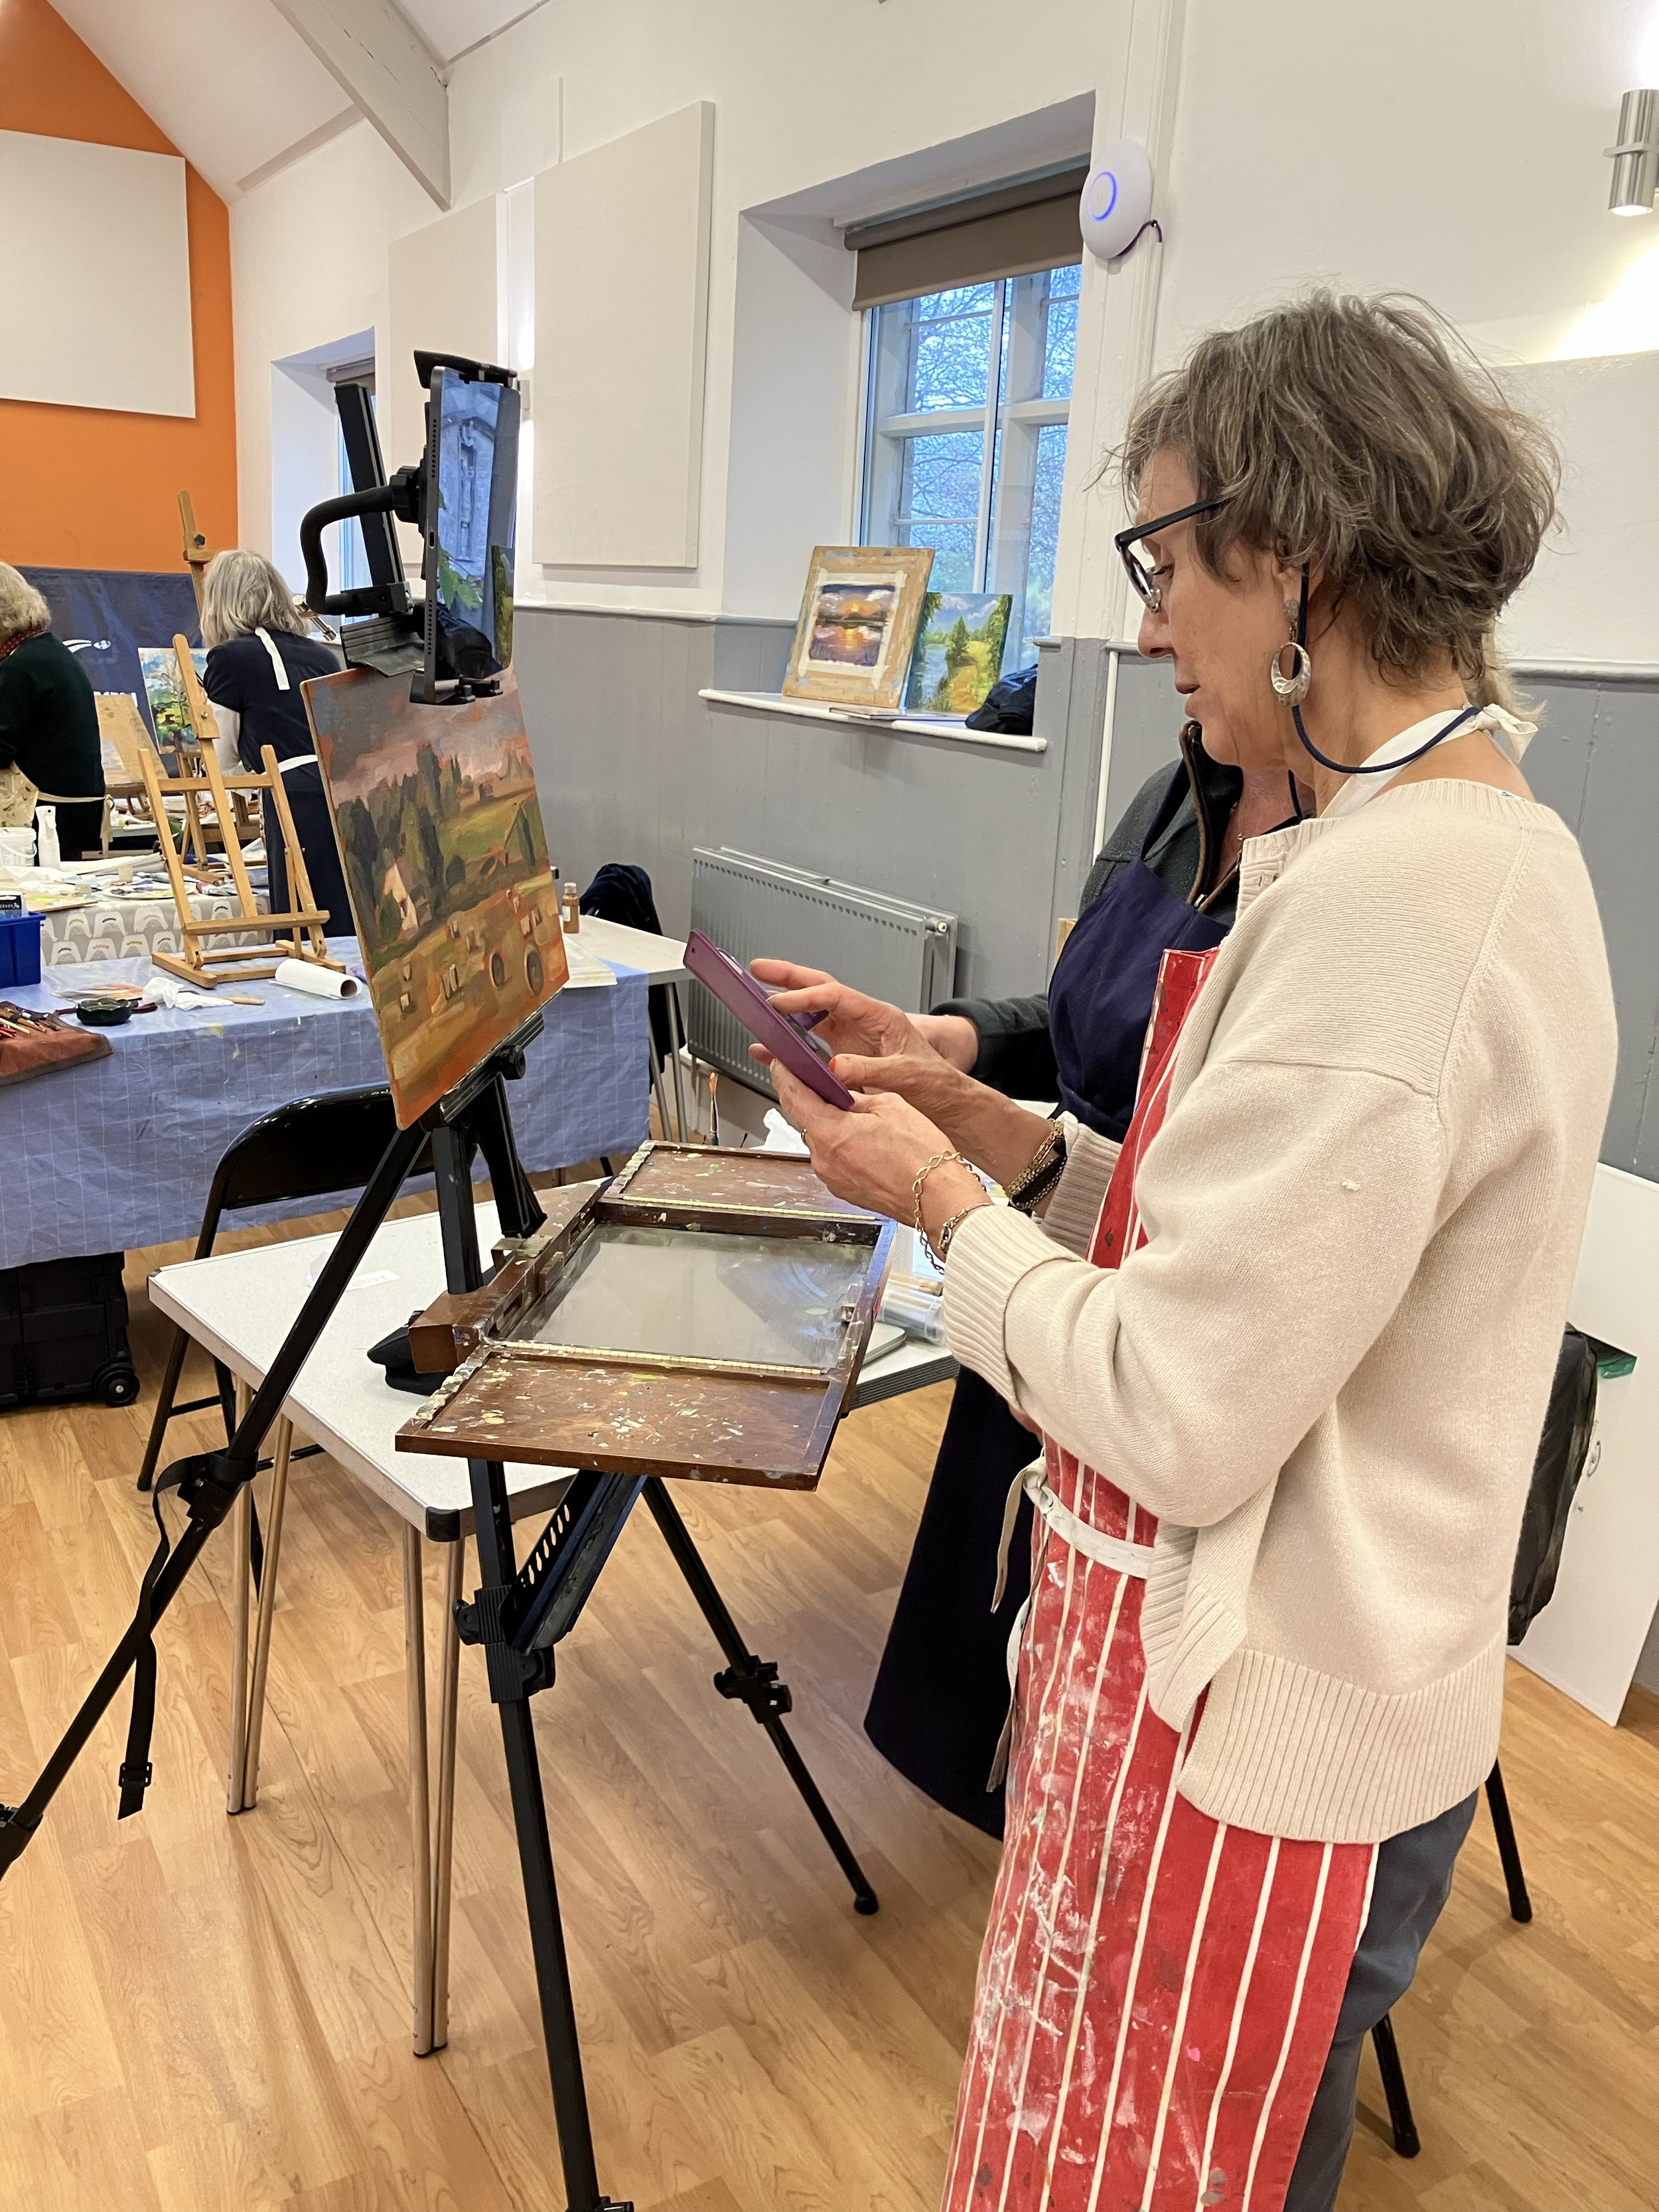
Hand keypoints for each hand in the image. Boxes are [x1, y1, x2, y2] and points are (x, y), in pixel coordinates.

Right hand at [748, 959, 934, 1063]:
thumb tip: (837, 1067)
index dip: (805, 998)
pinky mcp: (845, 1055)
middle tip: (758, 970)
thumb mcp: (906, 1074)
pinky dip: (789, 1045)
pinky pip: (811, 1045)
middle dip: (788, 978)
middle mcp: (863, 1021)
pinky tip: (769, 1049)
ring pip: (812, 1014)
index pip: (836, 996)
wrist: (943, 1099)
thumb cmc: (933, 1081)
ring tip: (755, 999)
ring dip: (784, 1007)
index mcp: (880, 1016)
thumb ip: (871, 1071)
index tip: (779, 1003)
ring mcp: (852, 1037)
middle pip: (820, 990)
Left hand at [770, 1061, 987, 1233]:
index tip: (781, 1064)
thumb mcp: (890, 1106)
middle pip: (805, 1120)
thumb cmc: (922, 1157)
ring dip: (831, 1126)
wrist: (938, 1198)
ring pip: (820, 1140)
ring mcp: (831, 1178)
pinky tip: (866, 1142)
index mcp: (831, 1133)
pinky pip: (832, 1160)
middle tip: (831, 1087)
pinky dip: (842, 1146)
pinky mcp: (842, 1189)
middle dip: (814, 1101)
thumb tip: (841, 1095)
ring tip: (860, 1119)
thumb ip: (856, 1098)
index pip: (792, 1096)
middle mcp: (823, 1159)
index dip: (784, 1075)